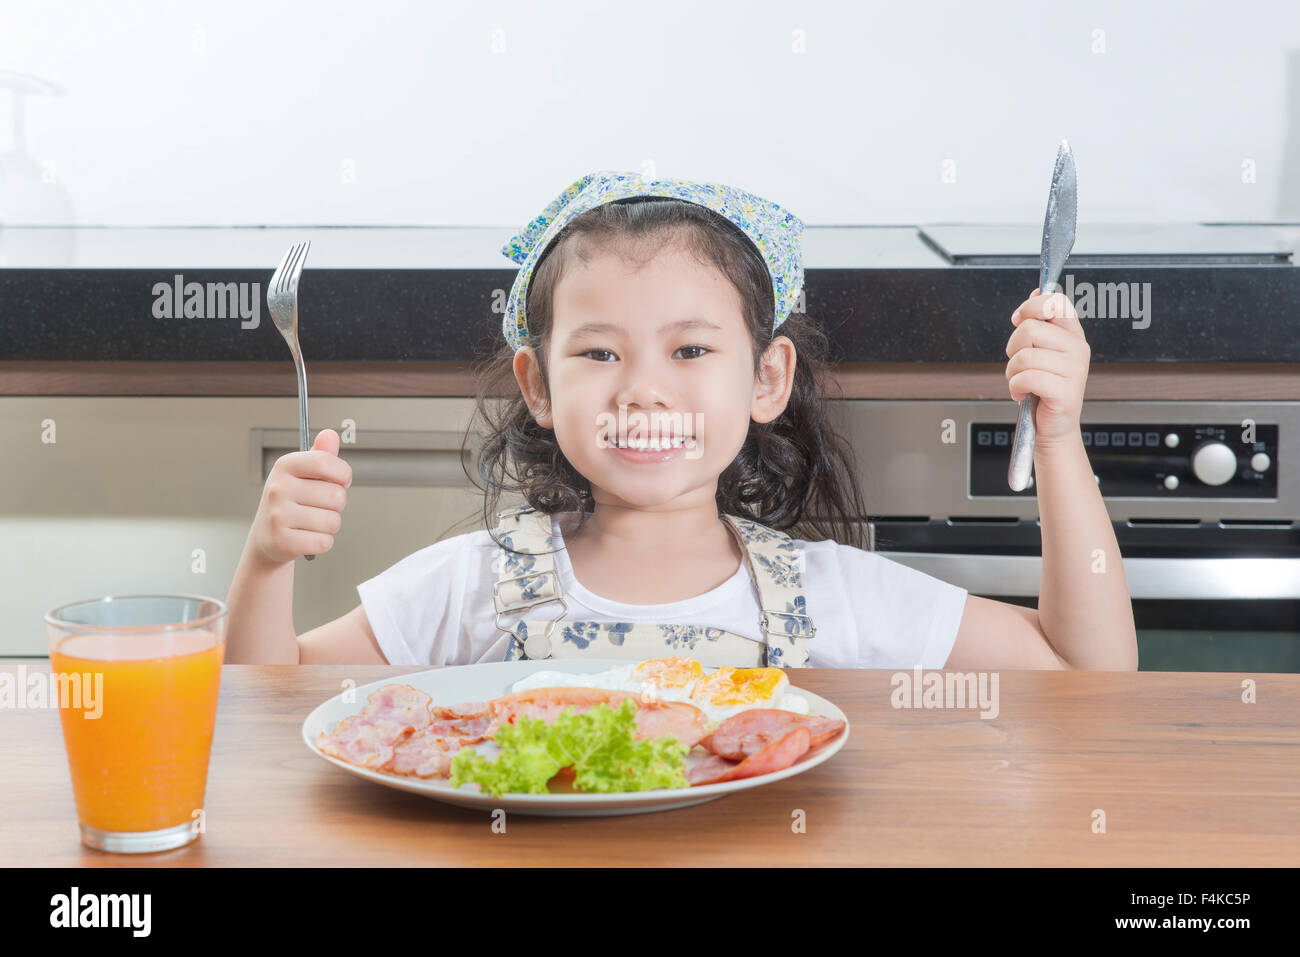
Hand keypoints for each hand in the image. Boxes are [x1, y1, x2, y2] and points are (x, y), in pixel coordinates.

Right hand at [251, 429, 352, 564]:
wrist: (268, 537)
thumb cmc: (291, 502)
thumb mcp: (303, 474)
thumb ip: (321, 455)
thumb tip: (330, 435)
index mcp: (285, 466)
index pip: (327, 462)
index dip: (343, 474)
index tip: (339, 481)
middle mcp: (278, 488)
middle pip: (336, 495)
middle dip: (336, 505)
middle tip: (318, 506)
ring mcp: (278, 515)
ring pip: (333, 521)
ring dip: (329, 525)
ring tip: (311, 522)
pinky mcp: (282, 541)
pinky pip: (324, 542)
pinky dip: (322, 542)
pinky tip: (307, 536)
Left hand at [1004, 288, 1089, 448]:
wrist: (1053, 426)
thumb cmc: (1044, 388)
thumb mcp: (1042, 351)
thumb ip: (1040, 322)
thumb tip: (1036, 293)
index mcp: (1073, 335)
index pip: (1055, 302)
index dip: (1030, 307)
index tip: (1018, 320)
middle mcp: (1078, 349)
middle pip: (1029, 329)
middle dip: (1013, 349)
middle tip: (1020, 365)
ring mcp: (1075, 370)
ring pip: (1024, 356)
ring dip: (1012, 373)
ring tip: (1022, 382)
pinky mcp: (1066, 391)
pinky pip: (1026, 378)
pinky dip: (1015, 388)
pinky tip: (1023, 394)